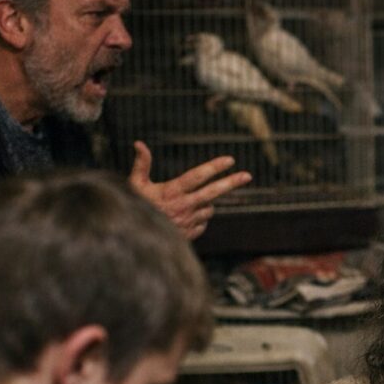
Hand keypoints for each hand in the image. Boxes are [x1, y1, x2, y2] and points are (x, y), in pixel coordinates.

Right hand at [128, 140, 252, 239]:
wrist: (137, 239)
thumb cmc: (136, 209)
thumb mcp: (135, 185)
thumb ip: (141, 164)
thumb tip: (139, 143)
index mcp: (172, 191)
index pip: (197, 176)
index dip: (214, 167)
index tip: (230, 160)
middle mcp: (184, 206)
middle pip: (213, 192)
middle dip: (231, 182)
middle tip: (247, 175)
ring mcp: (189, 221)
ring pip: (209, 208)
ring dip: (204, 204)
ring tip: (186, 205)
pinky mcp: (191, 234)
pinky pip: (203, 223)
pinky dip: (199, 219)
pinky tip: (185, 219)